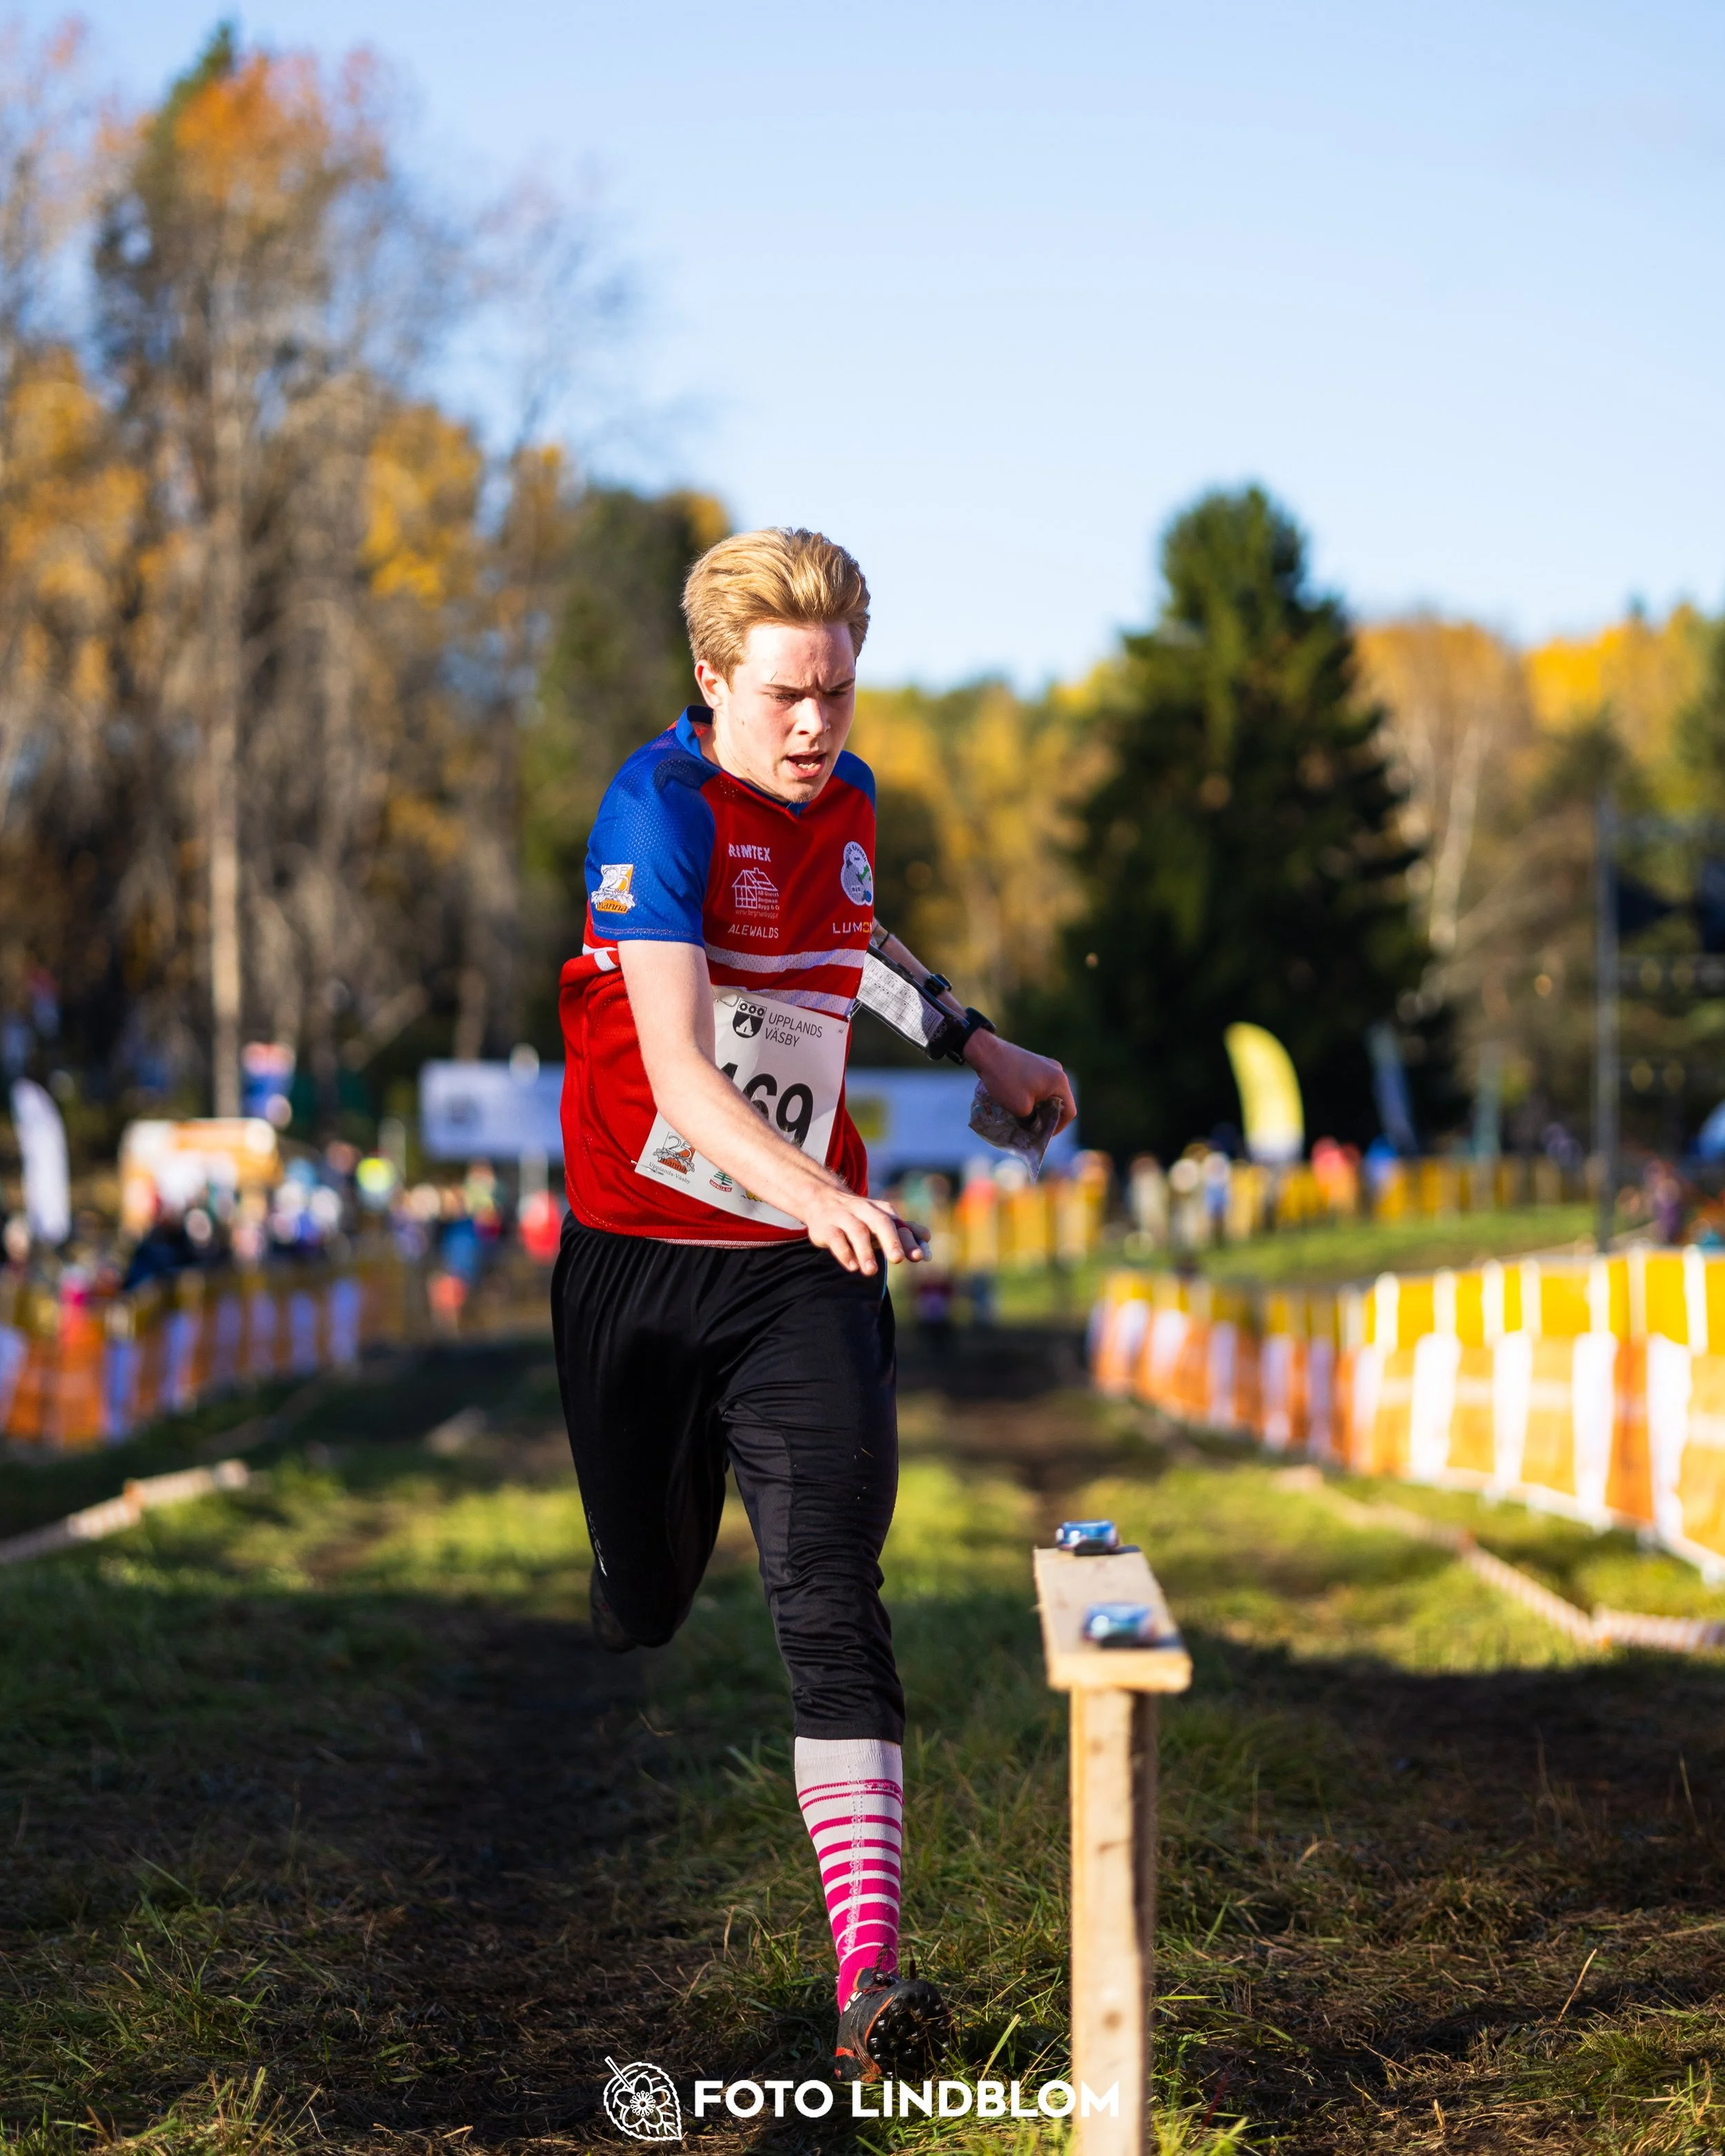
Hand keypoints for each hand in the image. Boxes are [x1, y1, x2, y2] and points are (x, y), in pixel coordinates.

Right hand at [801, 1185, 928, 1275]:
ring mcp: (845, 1218)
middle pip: (880, 1223)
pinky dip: (844, 1252)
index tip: (921, 1257)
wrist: (822, 1200)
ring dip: (865, 1251)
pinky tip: (852, 1267)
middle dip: (891, 1240)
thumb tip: (927, 1242)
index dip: (911, 1241)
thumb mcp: (881, 1221)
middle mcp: (865, 1211)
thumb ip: (904, 1232)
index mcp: (882, 1211)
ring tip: (872, 1272)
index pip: (900, 1226)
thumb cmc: (859, 1217)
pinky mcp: (826, 1228)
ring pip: (857, 1231)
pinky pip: (836, 1238)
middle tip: (898, 1259)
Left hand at [965, 1031, 1077, 1134]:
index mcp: (1059, 1082)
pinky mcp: (1035, 1062)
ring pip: (1049, 1093)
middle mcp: (1057, 1071)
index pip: (1069, 1111)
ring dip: (1040, 1106)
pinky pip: (1041, 1084)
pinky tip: (1019, 1102)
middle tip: (1034, 1129)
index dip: (1059, 1128)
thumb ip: (1032, 1120)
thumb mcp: (1021, 1109)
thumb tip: (1033, 1123)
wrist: (987, 1053)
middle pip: (1060, 1101)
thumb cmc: (1006, 1081)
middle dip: (1048, 1117)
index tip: (1043, 1135)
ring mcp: (1046, 1064)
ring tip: (1025, 1117)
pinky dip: (1034, 1095)